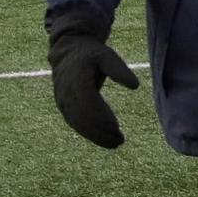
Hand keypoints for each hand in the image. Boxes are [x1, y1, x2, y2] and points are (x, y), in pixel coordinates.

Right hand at [47, 25, 138, 148]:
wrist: (68, 52)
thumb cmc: (92, 54)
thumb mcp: (108, 56)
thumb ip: (120, 70)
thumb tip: (135, 86)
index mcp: (77, 79)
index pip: (89, 104)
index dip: (102, 118)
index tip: (117, 128)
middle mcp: (67, 92)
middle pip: (83, 117)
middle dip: (101, 132)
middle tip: (120, 140)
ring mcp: (62, 100)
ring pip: (78, 124)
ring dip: (95, 136)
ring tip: (115, 143)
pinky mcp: (63, 106)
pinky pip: (75, 123)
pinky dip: (89, 133)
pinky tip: (103, 139)